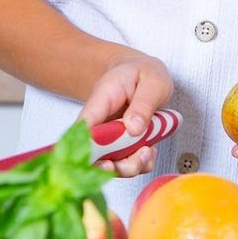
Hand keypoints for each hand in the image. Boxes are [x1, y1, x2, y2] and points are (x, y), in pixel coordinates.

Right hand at [79, 51, 174, 177]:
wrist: (143, 72)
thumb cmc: (144, 73)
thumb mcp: (152, 81)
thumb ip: (144, 103)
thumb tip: (133, 129)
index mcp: (101, 100)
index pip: (84, 127)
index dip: (88, 149)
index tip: (107, 163)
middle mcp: (99, 123)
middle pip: (93, 153)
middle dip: (114, 166)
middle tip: (138, 158)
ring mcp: (108, 137)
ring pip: (109, 163)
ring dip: (129, 166)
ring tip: (149, 151)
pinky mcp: (120, 146)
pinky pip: (126, 162)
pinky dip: (140, 163)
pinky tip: (151, 150)